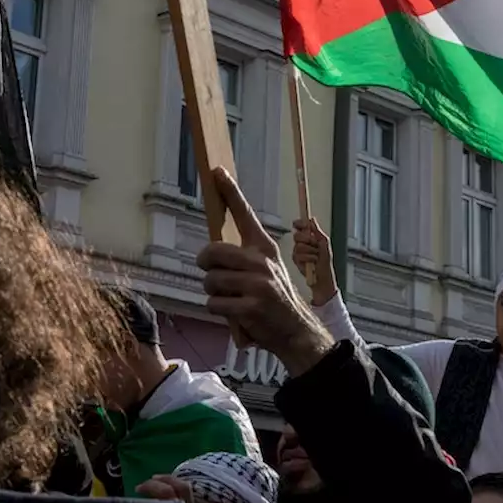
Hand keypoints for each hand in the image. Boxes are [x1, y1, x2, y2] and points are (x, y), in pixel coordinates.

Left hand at [197, 168, 334, 376]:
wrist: (296, 330)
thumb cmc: (274, 299)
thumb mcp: (267, 270)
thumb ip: (243, 257)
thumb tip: (211, 250)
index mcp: (266, 248)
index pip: (245, 214)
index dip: (230, 192)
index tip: (218, 172)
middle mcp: (262, 261)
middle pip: (212, 251)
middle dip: (205, 264)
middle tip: (211, 271)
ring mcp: (258, 284)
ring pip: (209, 281)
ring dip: (213, 292)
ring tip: (230, 298)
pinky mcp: (251, 307)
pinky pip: (214, 304)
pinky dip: (219, 310)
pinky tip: (234, 313)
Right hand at [293, 217, 336, 305]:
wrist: (322, 278)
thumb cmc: (325, 262)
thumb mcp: (324, 244)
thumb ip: (317, 231)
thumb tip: (312, 219)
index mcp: (310, 237)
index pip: (301, 226)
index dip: (299, 223)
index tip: (298, 223)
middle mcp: (302, 243)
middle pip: (297, 235)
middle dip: (308, 240)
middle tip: (315, 246)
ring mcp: (298, 251)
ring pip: (299, 246)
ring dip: (310, 252)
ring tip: (316, 258)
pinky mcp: (295, 260)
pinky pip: (299, 255)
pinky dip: (308, 258)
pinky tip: (312, 263)